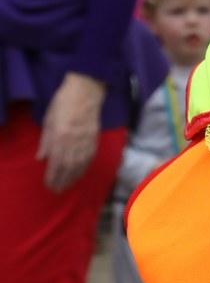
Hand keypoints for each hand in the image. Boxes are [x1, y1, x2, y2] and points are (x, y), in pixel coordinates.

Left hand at [37, 72, 105, 191]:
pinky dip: (85, 167)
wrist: (86, 91)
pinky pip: (90, 157)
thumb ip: (45, 141)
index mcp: (60, 137)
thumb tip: (41, 159)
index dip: (52, 177)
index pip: (56, 163)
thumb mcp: (48, 120)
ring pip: (80, 164)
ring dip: (74, 177)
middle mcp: (74, 142)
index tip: (48, 185)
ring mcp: (86, 140)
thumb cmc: (63, 102)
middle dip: (63, 181)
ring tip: (68, 185)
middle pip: (68, 167)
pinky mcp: (95, 138)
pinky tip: (81, 172)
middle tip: (58, 191)